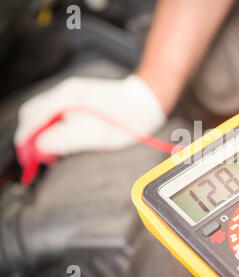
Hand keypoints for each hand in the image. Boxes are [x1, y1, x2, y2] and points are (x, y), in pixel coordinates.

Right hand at [15, 75, 165, 154]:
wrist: (147, 102)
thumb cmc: (128, 119)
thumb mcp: (96, 135)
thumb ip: (64, 139)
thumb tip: (39, 147)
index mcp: (66, 98)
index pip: (30, 119)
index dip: (26, 141)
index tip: (29, 159)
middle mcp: (66, 92)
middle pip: (33, 114)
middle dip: (32, 137)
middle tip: (41, 158)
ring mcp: (73, 93)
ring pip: (44, 114)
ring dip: (43, 133)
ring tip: (54, 152)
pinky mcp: (81, 97)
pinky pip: (58, 112)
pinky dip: (54, 127)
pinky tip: (65, 140)